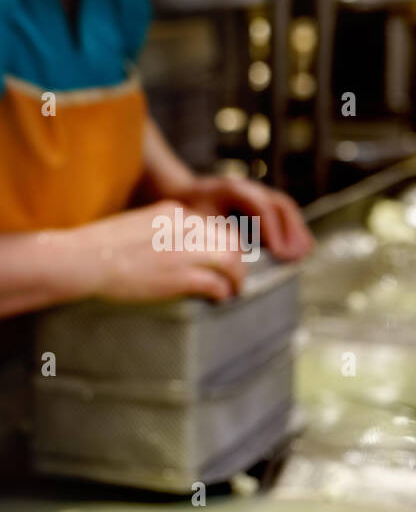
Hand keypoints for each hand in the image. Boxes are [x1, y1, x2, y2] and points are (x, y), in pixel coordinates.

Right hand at [75, 202, 247, 302]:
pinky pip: (216, 283)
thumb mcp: (141, 226)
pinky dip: (222, 292)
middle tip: (236, 279)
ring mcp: (184, 250)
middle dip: (238, 262)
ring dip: (237, 278)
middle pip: (230, 242)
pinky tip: (219, 299)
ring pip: (230, 261)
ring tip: (234, 291)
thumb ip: (165, 233)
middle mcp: (185, 226)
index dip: (227, 245)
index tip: (226, 260)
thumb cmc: (102, 247)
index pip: (216, 227)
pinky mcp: (180, 275)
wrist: (81, 258)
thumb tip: (183, 251)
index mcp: (174, 212)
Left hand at [172, 176, 314, 260]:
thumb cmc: (189, 211)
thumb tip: (240, 258)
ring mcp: (259, 191)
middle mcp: (250, 187)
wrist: (185, 193)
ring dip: (297, 231)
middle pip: (281, 205)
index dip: (273, 231)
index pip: (261, 207)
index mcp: (231, 189)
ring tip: (304, 253)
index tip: (280, 253)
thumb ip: (218, 237)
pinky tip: (302, 247)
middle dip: (291, 231)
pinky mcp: (264, 200)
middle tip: (295, 256)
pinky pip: (285, 213)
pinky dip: (295, 230)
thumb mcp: (197, 222)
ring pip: (287, 208)